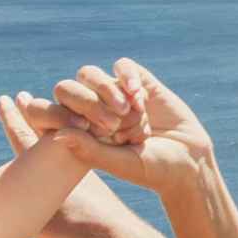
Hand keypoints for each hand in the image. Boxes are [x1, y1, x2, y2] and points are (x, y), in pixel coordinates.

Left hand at [29, 57, 206, 186]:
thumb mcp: (120, 163)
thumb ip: (89, 150)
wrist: (189, 162)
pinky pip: (123, 67)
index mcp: (78, 130)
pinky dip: (128, 78)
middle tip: (111, 125)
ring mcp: (114, 93)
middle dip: (87, 103)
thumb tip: (57, 135)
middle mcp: (91, 109)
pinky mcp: (139, 81)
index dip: (58, 113)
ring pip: (93, 76)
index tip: (84, 130)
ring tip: (130, 114)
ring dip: (109, 93)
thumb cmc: (151, 170)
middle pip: (68, 88)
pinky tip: (139, 98)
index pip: (49, 110)